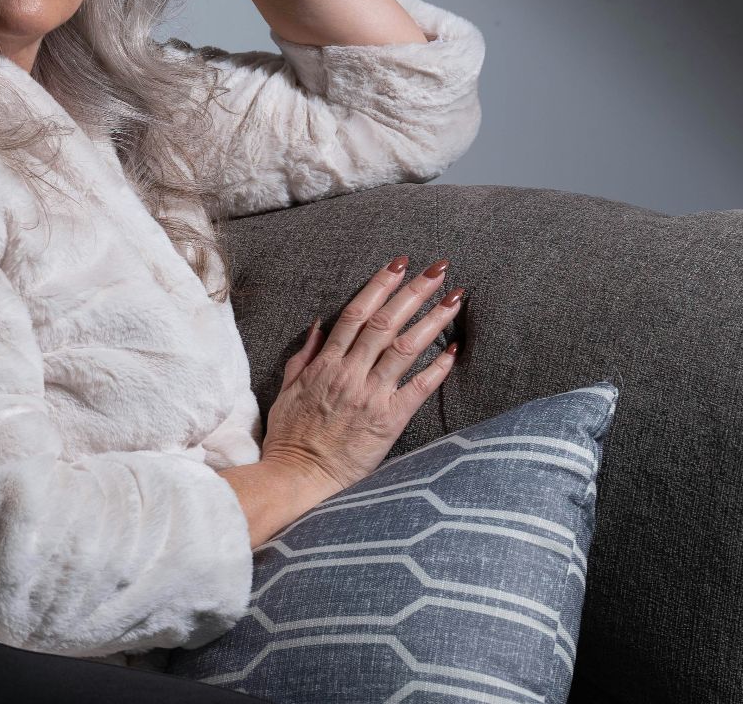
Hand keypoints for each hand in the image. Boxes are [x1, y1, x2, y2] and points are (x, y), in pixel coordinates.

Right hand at [260, 257, 465, 490]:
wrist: (298, 476)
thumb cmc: (291, 436)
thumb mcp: (287, 390)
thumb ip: (305, 356)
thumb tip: (321, 324)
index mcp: (325, 364)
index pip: (356, 314)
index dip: (379, 286)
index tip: (398, 265)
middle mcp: (350, 374)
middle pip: (386, 323)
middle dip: (413, 292)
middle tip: (437, 269)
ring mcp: (371, 396)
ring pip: (406, 348)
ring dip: (432, 320)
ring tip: (455, 298)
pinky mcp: (389, 421)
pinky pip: (418, 388)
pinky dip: (438, 367)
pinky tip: (456, 349)